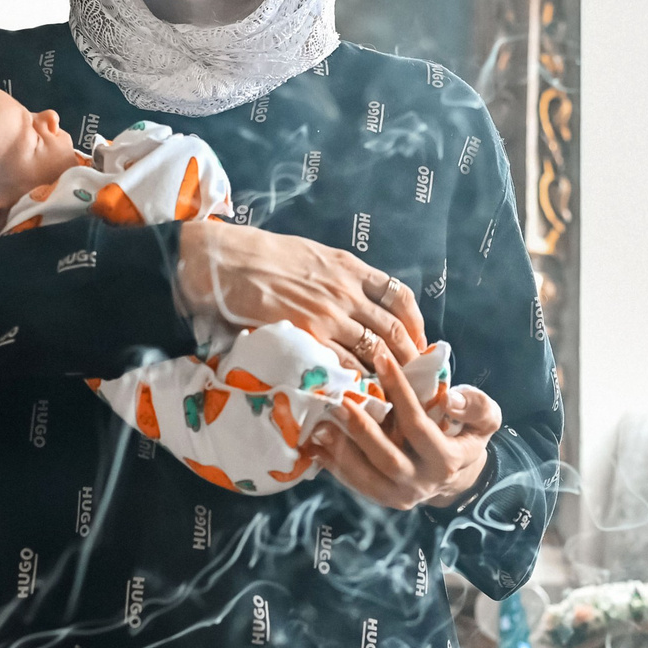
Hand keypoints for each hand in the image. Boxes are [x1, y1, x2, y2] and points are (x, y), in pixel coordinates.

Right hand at [175, 221, 423, 369]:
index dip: (415, 322)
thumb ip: (338, 276)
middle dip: (409, 356)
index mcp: (350, 268)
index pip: (398, 296)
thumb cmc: (264, 256)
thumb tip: (354, 297)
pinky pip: (343, 362)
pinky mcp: (309, 335)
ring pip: (374, 350)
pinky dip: (356, 379)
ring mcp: (330, 315)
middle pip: (393, 329)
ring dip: (387, 373)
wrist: (229, 261)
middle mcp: (347, 291)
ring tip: (393, 391)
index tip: (418, 339)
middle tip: (414, 376)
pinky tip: (361, 391)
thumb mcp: (313, 255)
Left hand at [312, 367, 501, 511]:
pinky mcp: (382, 499)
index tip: (380, 357)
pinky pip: (354, 484)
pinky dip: (333, 465)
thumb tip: (451, 399)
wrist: (456, 475)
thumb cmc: (466, 434)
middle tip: (339, 401)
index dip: (399, 391)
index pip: (418, 424)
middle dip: (361, 429)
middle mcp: (422, 484)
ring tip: (320, 424)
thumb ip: (476, 406)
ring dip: (340, 451)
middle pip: (387, 458)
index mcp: (447, 461)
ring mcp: (400, 496)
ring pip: (365, 477)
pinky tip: (316, 445)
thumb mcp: (485, 418)